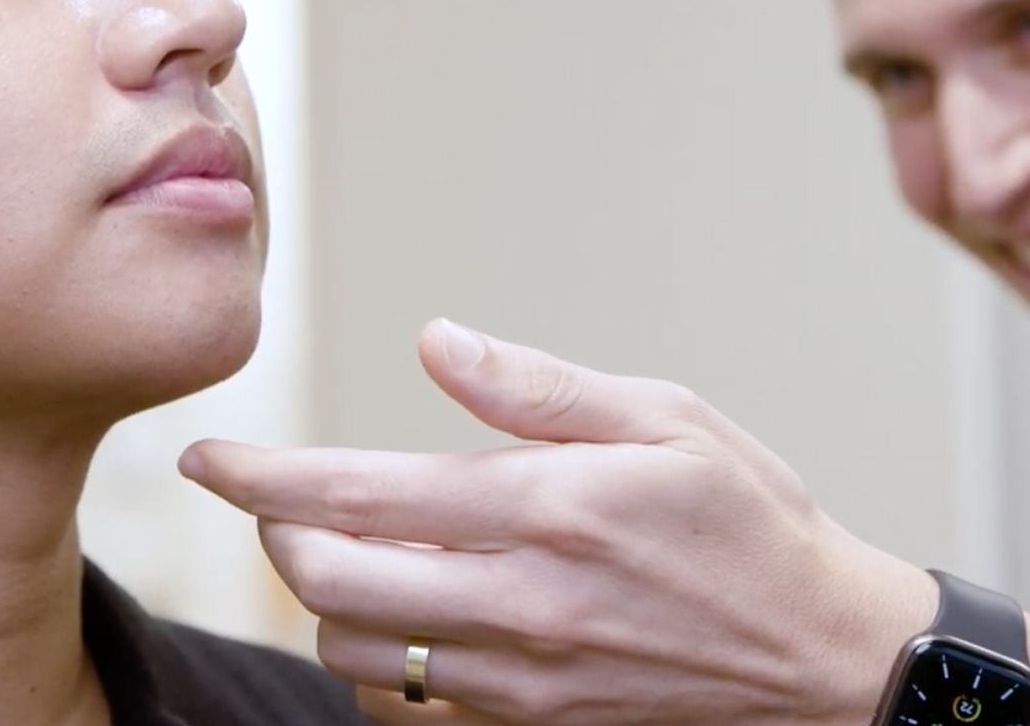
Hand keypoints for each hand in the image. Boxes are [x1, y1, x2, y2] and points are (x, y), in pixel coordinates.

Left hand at [179, 320, 934, 724]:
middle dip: (277, 534)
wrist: (823, 659)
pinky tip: (405, 611)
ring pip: (355, 649)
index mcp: (550, 506)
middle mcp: (522, 600)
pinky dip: (376, 655)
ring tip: (349, 549)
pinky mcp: (530, 721)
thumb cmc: (750, 521)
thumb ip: (539, 386)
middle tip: (282, 498)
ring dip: (324, 595)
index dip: (264, 475)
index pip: (362, 494)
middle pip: (329, 580)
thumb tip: (438, 341)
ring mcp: (521, 676)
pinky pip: (407, 700)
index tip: (206, 457)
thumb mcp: (666, 418)